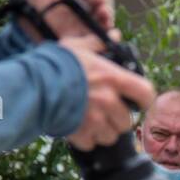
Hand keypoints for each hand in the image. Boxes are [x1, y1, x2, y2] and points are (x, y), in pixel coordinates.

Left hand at [21, 0, 116, 41]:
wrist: (22, 31)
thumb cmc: (29, 5)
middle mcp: (85, 6)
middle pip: (104, 0)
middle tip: (98, 1)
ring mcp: (86, 23)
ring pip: (106, 18)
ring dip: (108, 15)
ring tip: (103, 14)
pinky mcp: (85, 40)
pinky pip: (102, 38)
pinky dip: (109, 35)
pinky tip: (106, 33)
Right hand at [59, 34, 154, 149]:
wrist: (34, 85)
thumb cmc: (56, 64)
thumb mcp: (78, 47)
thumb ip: (98, 43)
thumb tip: (115, 35)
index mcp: (113, 78)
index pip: (145, 93)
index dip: (145, 100)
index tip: (140, 102)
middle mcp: (108, 101)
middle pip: (126, 121)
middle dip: (118, 120)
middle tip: (107, 113)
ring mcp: (95, 120)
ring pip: (110, 136)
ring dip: (103, 132)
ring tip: (91, 123)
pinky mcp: (81, 134)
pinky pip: (91, 144)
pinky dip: (86, 140)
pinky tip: (79, 130)